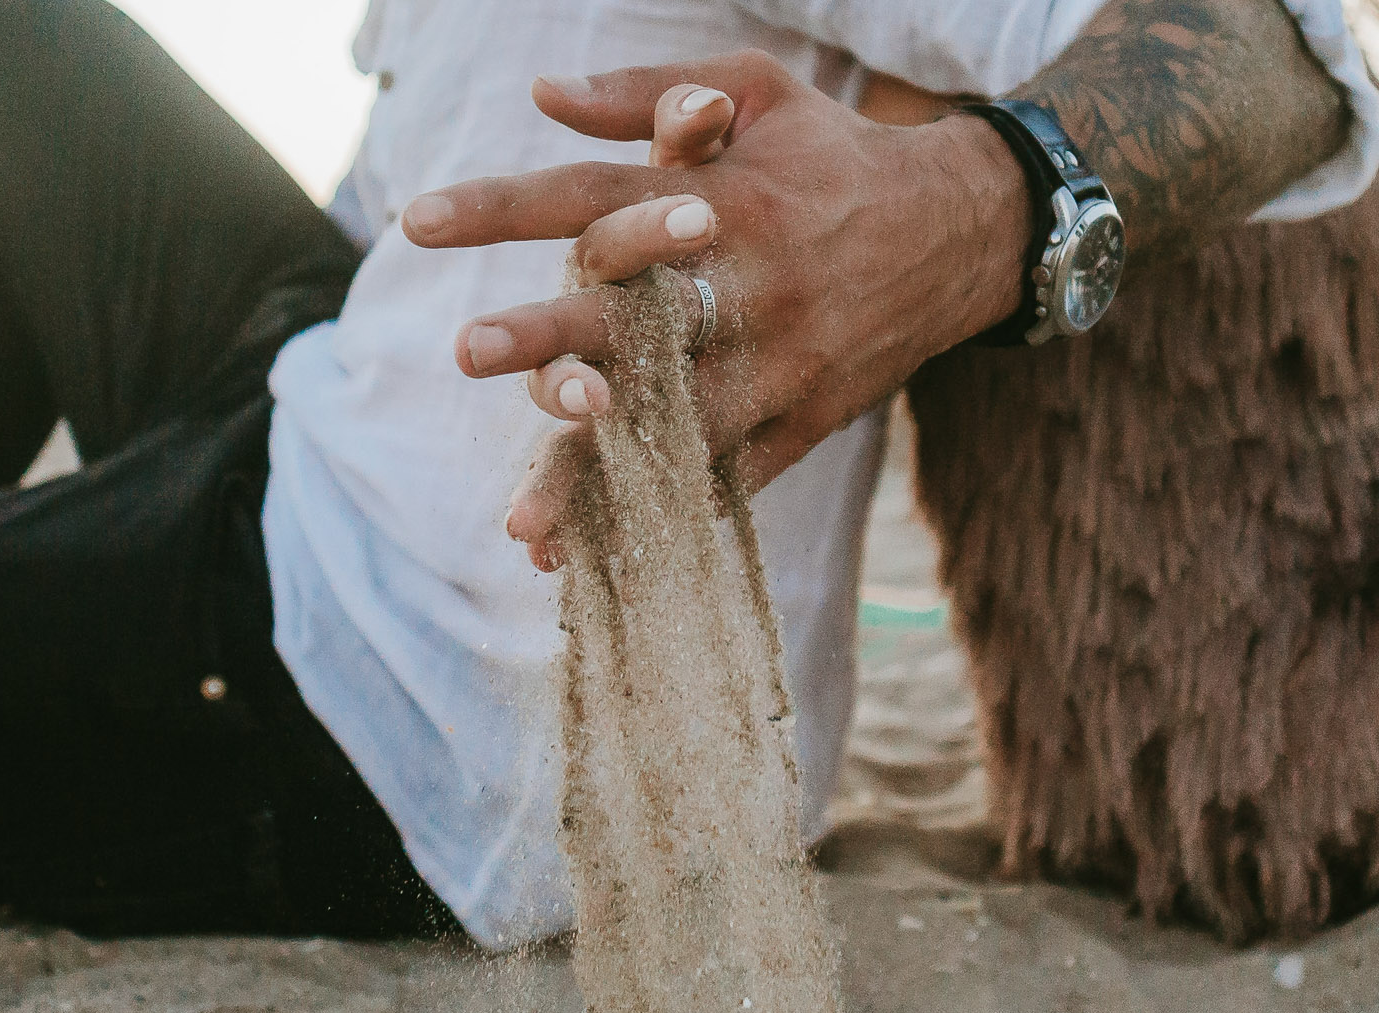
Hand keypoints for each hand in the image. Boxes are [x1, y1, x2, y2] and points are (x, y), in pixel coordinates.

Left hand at [401, 51, 1028, 569]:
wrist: (963, 233)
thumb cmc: (836, 157)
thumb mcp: (758, 90)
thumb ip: (648, 94)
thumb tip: (541, 93)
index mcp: (721, 198)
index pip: (593, 196)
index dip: (505, 207)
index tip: (415, 223)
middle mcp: (746, 284)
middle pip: (636, 317)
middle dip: (552, 336)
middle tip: (467, 350)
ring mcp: (779, 363)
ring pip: (677, 425)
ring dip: (599, 475)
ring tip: (524, 528)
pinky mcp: (806, 421)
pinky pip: (732, 480)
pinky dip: (667, 519)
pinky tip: (599, 557)